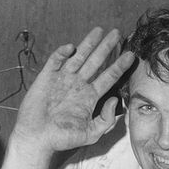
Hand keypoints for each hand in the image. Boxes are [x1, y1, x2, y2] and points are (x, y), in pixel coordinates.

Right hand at [11, 27, 134, 154]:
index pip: (109, 77)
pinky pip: (56, 60)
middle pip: (96, 62)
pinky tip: (71, 48)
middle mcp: (78, 85)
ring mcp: (63, 79)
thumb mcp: (91, 133)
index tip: (131, 55)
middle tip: (117, 33)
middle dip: (106, 47)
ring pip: (78, 57)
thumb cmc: (62, 138)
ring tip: (99, 30)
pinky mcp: (47, 77)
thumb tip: (116, 99)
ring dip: (88, 43)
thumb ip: (106, 119)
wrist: (37, 138)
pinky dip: (62, 52)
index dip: (120, 66)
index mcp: (90, 97)